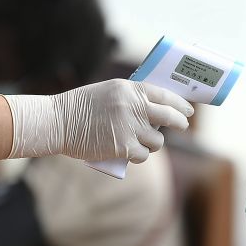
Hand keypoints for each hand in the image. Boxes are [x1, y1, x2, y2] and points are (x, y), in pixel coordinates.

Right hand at [3, 79, 193, 161]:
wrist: (57, 122)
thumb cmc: (80, 107)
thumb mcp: (109, 92)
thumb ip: (132, 98)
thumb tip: (156, 110)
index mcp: (130, 89)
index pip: (165, 95)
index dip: (180, 104)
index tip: (188, 110)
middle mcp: (134, 107)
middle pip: (169, 117)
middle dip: (180, 123)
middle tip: (183, 126)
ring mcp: (130, 128)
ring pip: (157, 141)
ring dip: (153, 143)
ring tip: (142, 142)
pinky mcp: (124, 147)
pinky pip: (143, 155)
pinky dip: (140, 156)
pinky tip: (132, 153)